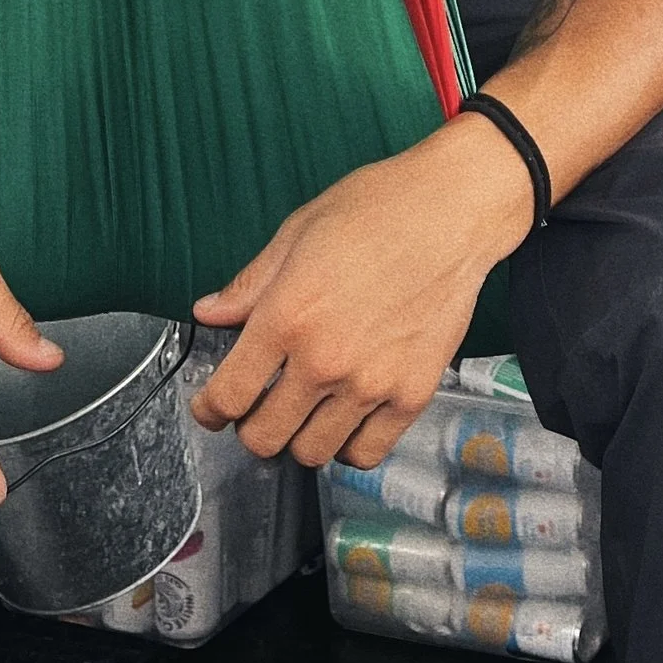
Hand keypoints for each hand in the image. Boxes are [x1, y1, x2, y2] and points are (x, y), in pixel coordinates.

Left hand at [191, 116, 532, 469]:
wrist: (453, 210)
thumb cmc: (379, 209)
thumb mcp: (297, 233)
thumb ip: (249, 284)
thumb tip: (209, 312)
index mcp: (287, 317)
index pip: (227, 396)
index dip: (209, 410)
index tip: (212, 408)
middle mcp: (324, 360)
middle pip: (264, 438)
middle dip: (251, 427)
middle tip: (260, 407)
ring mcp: (370, 384)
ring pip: (312, 453)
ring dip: (299, 438)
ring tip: (306, 412)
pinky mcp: (412, 394)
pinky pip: (366, 453)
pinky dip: (349, 446)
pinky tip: (347, 419)